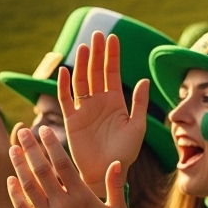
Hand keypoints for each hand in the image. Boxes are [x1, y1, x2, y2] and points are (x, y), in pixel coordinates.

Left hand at [7, 126, 125, 207]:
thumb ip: (116, 185)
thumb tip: (117, 161)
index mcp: (82, 196)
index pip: (63, 164)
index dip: (52, 145)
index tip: (44, 129)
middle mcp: (62, 204)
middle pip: (41, 169)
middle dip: (30, 148)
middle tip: (23, 132)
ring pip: (28, 185)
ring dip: (18, 165)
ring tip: (12, 149)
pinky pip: (21, 207)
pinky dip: (14, 192)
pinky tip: (10, 179)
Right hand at [58, 32, 147, 194]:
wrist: (108, 172)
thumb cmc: (125, 152)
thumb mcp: (137, 126)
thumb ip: (139, 103)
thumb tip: (144, 79)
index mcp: (116, 101)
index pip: (112, 72)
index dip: (112, 56)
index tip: (113, 38)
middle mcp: (99, 101)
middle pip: (96, 72)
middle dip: (97, 54)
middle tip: (98, 35)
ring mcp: (84, 109)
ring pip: (81, 82)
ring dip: (82, 65)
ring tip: (84, 47)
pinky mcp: (72, 120)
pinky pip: (66, 100)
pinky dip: (64, 85)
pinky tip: (65, 71)